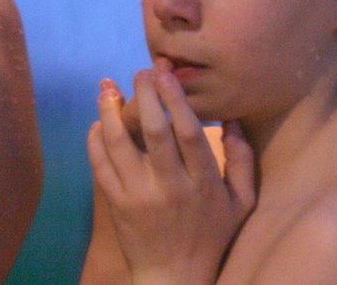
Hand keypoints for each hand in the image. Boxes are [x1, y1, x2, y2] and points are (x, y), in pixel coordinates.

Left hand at [87, 68, 254, 284]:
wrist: (175, 280)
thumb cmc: (213, 238)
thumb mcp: (241, 204)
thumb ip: (241, 160)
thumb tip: (232, 119)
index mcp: (204, 185)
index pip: (189, 134)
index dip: (176, 100)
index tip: (166, 74)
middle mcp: (171, 188)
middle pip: (154, 132)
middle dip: (145, 95)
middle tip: (141, 72)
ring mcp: (140, 196)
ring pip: (119, 144)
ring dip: (110, 111)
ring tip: (108, 88)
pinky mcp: (116, 204)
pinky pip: (99, 164)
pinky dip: (95, 138)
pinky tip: (97, 122)